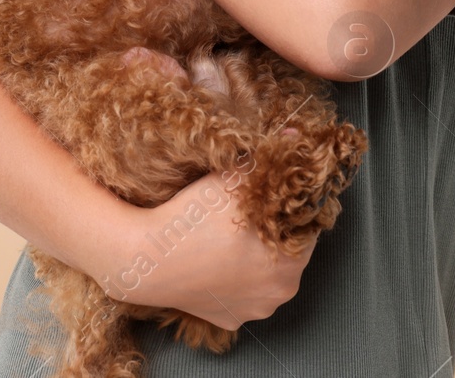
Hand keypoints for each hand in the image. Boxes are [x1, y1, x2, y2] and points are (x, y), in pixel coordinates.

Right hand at [100, 167, 316, 328]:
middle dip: (275, 234)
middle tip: (248, 214)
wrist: (147, 259)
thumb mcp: (234, 177)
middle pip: (289, 253)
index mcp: (292, 259)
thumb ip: (270, 158)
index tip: (272, 198)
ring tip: (230, 237)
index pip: (307, 226)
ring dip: (257, 258)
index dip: (291, 208)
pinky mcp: (230, 320)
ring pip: (266, 275)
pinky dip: (235, 279)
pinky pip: (242, 294)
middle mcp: (280, 291)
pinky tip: (217, 261)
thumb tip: (295, 134)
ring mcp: (255, 310)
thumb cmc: (193, 218)